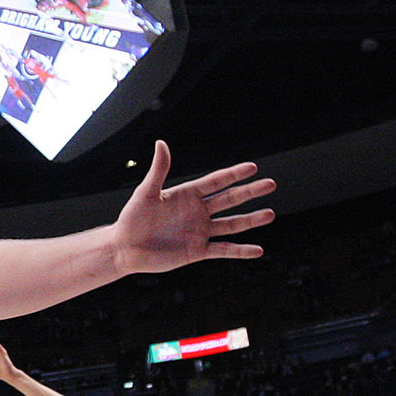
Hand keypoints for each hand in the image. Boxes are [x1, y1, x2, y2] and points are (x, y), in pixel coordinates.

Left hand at [110, 142, 274, 274]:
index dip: (234, 174)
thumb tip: (161, 144)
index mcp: (187, 194)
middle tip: (270, 184)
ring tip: (270, 213)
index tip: (253, 167)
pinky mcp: (198, 251)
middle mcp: (197, 211)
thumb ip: (158, 170)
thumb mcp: (146, 193)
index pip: (216, 181)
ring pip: (231, 224)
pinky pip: (223, 250)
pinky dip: (240, 251)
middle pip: (229, 199)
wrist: (125, 248)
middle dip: (250, 192)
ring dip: (250, 219)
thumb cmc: (132, 218)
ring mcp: (200, 231)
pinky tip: (257, 250)